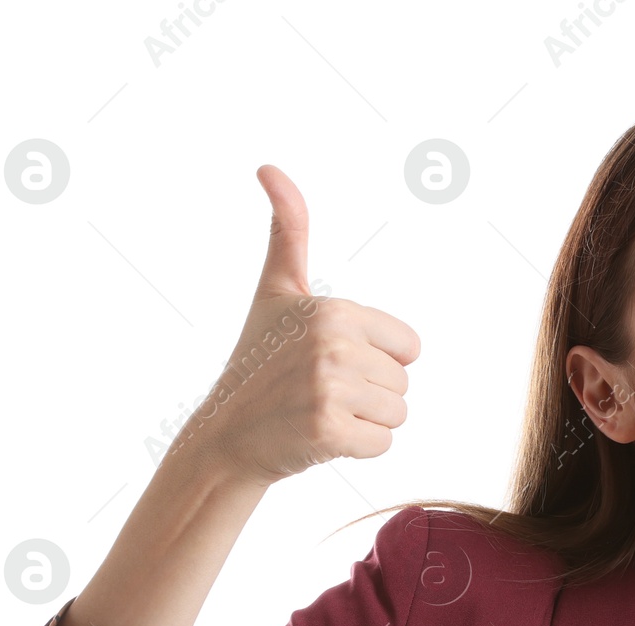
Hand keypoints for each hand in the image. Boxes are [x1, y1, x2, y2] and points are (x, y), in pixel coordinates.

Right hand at [171, 164, 421, 486]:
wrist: (226, 433)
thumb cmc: (258, 362)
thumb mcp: (274, 291)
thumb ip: (288, 231)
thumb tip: (270, 168)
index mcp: (335, 310)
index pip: (409, 347)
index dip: (378, 360)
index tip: (333, 361)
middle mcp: (334, 345)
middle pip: (403, 383)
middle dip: (370, 394)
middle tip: (320, 392)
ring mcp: (330, 389)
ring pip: (397, 415)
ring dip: (365, 423)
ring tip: (320, 412)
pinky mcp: (329, 432)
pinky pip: (382, 445)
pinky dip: (357, 449)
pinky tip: (321, 437)